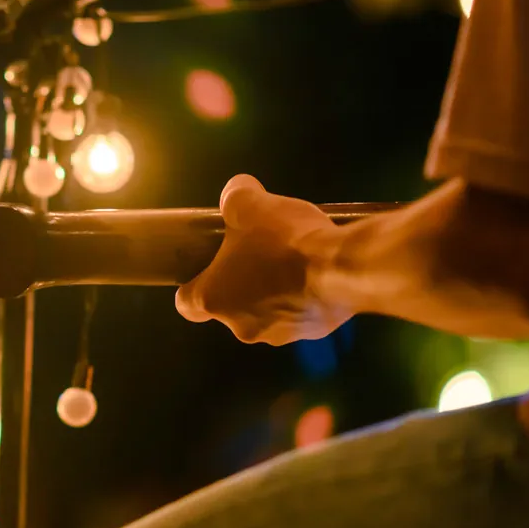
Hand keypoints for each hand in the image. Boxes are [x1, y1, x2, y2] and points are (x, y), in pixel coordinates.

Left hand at [175, 175, 352, 345]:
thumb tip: (235, 193)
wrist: (342, 267)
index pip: (186, 303)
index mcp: (214, 299)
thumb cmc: (283, 239)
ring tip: (291, 259)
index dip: (192, 284)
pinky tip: (315, 271)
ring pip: (265, 311)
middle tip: (257, 252)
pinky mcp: (312, 333)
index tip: (205, 268)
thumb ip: (234, 197)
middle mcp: (241, 326)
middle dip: (240, 281)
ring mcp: (279, 334)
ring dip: (272, 290)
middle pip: (230, 305)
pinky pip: (298, 314)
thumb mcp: (248, 203)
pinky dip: (302, 296)